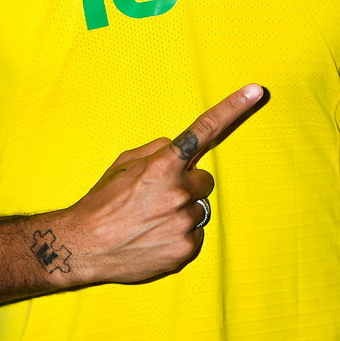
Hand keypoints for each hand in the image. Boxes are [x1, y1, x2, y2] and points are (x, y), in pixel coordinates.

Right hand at [67, 84, 263, 285]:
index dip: (233, 108)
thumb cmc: (102, 202)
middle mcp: (179, 192)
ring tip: (149, 220)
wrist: (83, 246)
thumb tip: (178, 149)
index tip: (256, 91)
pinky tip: (154, 237)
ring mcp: (184, 223)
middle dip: (186, 184)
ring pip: (199, 209)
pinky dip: (179, 235)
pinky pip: (195, 235)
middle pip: (203, 180)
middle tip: (155, 197)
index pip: (204, 130)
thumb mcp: (123, 164)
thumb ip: (157, 151)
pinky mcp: (185, 250)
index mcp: (163, 165)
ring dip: (181, 211)